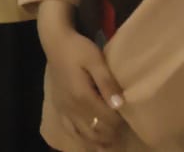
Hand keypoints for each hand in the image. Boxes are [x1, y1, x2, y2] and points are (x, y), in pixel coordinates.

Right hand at [37, 1, 124, 148]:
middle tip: (123, 127)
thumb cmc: (78, 49)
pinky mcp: (59, 108)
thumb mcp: (96, 60)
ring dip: (99, 140)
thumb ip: (107, 82)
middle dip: (112, 133)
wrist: (55, 43)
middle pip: (96, 131)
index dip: (120, 121)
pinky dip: (83, 139)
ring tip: (111, 139)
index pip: (107, 119)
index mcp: (82, 96)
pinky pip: (71, 131)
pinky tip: (92, 140)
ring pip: (84, 135)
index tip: (128, 115)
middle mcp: (72, 107)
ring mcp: (64, 110)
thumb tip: (119, 104)